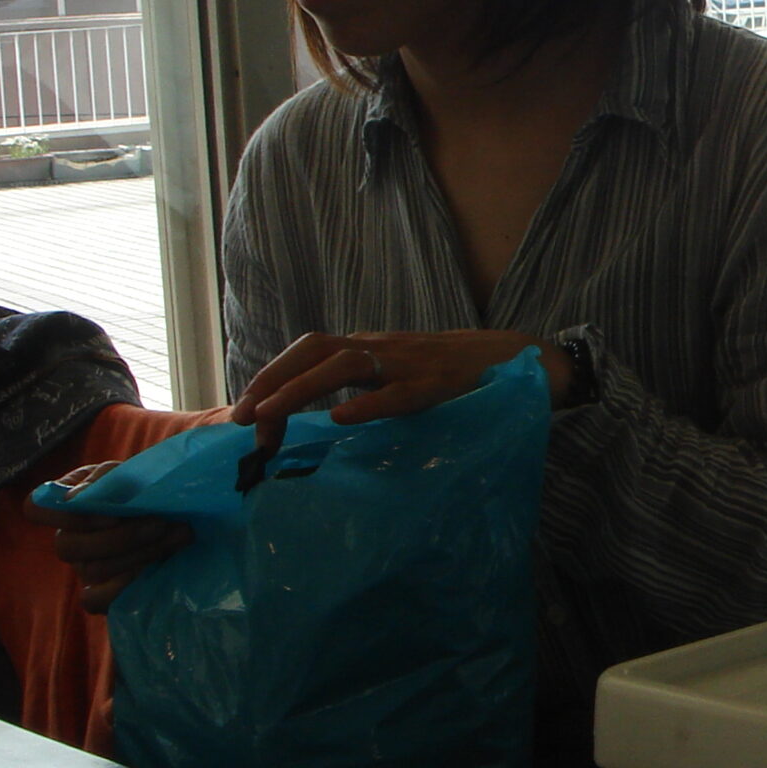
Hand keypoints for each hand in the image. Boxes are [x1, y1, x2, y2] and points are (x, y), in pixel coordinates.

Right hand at [26, 460, 189, 613]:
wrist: (183, 513)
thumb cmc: (151, 489)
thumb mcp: (133, 474)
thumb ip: (108, 480)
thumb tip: (74, 498)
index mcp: (70, 504)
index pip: (35, 508)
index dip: (62, 513)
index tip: (110, 513)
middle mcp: (70, 538)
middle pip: (67, 546)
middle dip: (120, 536)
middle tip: (160, 523)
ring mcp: (84, 567)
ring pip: (93, 569)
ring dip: (140, 552)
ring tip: (178, 534)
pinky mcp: (101, 593)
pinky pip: (95, 600)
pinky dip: (125, 586)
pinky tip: (156, 569)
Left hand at [229, 330, 566, 453]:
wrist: (524, 359)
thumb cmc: (465, 373)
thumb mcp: (407, 374)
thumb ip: (372, 388)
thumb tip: (329, 418)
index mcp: (375, 347)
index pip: (312, 349)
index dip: (274, 373)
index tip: (246, 409)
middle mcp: (385, 348)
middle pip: (317, 350)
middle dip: (273, 380)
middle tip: (242, 417)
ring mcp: (412, 363)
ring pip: (346, 366)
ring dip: (301, 390)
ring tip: (269, 418)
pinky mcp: (441, 384)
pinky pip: (399, 393)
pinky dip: (367, 405)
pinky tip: (341, 420)